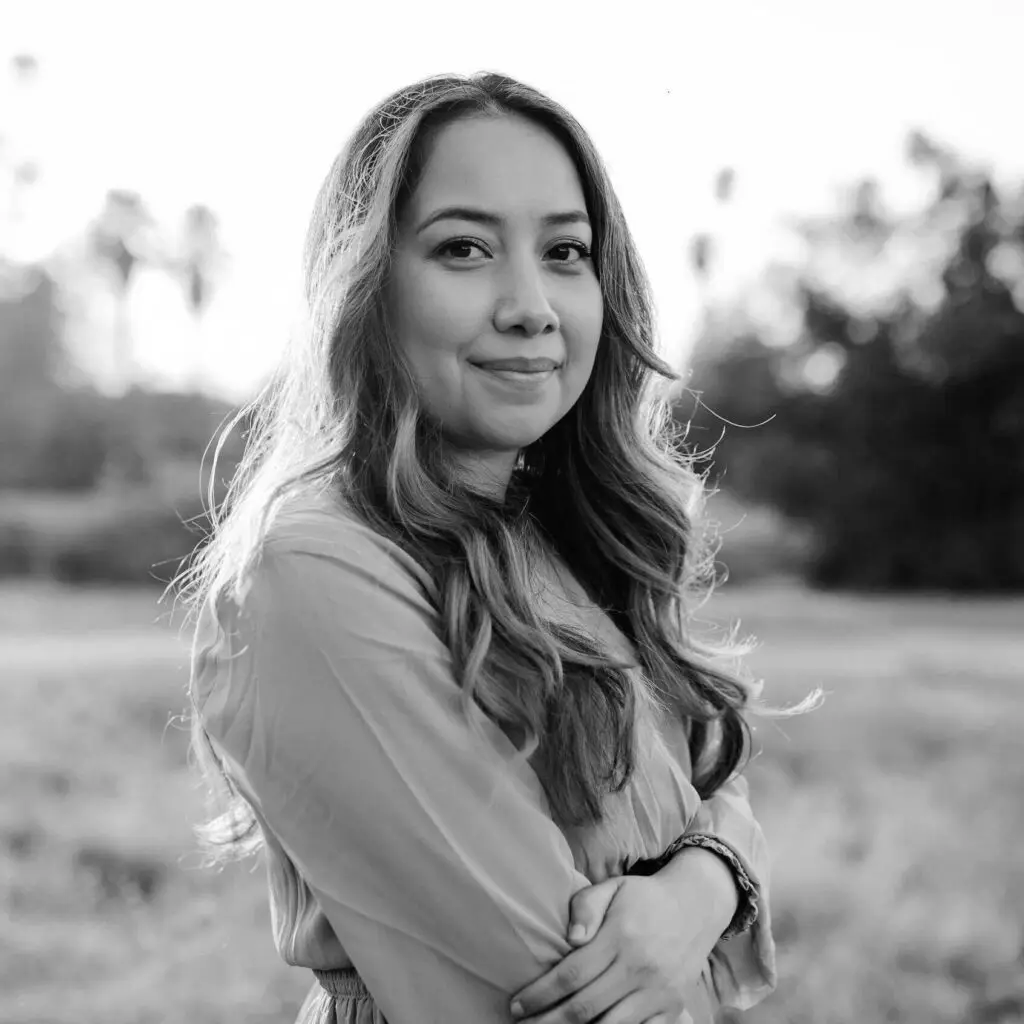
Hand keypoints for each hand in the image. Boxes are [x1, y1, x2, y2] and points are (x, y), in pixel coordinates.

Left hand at [509, 852, 734, 1022]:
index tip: (517, 1005)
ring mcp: (658, 992)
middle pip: (585, 1007)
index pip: (571, 974)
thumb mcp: (614, 887)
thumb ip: (586, 907)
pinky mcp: (672, 1008)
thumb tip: (569, 939)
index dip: (540, 994)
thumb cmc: (644, 898)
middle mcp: (640, 968)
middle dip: (548, 1022)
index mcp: (620, 937)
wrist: (696, 906)